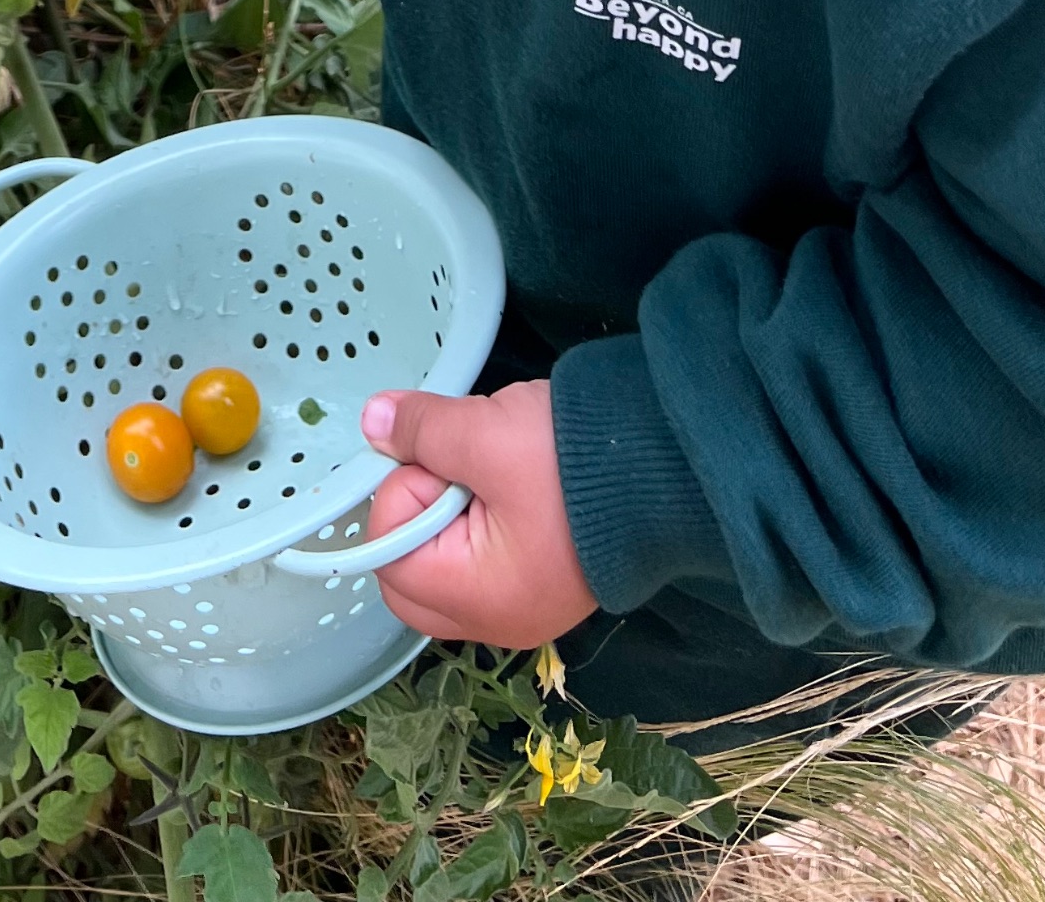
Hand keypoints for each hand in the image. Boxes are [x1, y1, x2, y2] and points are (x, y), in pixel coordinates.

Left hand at [359, 380, 599, 649]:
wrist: (671, 465)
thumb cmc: (573, 462)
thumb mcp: (485, 434)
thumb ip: (421, 432)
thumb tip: (372, 423)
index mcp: (481, 601)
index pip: (389, 560)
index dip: (401, 498)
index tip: (438, 458)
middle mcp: (500, 622)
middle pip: (413, 573)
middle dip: (420, 511)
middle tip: (457, 467)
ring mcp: (527, 607)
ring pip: (448, 563)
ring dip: (452, 512)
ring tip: (493, 470)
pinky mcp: (546, 583)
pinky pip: (486, 560)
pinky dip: (484, 518)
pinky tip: (514, 483)